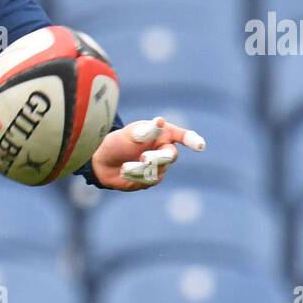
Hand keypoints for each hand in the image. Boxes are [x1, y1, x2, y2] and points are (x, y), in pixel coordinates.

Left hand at [89, 115, 205, 190]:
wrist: (102, 162)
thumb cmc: (117, 142)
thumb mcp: (128, 134)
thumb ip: (144, 131)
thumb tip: (160, 121)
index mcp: (163, 134)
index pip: (183, 136)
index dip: (193, 140)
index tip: (200, 146)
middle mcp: (164, 150)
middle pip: (171, 156)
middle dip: (157, 158)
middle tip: (144, 158)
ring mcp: (160, 166)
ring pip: (158, 170)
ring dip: (139, 169)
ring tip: (124, 167)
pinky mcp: (151, 180)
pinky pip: (148, 181)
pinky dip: (135, 177)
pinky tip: (124, 172)